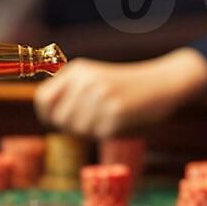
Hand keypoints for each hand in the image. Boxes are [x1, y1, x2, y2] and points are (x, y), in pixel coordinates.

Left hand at [34, 49, 206, 136]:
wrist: (163, 82)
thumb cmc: (125, 86)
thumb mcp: (94, 79)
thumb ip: (70, 93)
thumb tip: (48, 116)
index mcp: (78, 70)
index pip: (43, 99)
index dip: (47, 115)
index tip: (59, 122)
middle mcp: (86, 81)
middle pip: (59, 119)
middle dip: (72, 126)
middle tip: (92, 121)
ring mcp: (101, 97)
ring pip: (77, 129)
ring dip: (90, 130)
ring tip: (108, 118)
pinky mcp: (115, 114)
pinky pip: (98, 135)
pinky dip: (107, 133)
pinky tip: (121, 120)